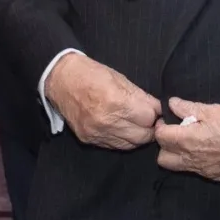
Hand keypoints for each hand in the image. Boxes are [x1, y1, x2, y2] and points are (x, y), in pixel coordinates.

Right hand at [43, 52, 158, 149]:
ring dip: (137, 135)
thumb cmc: (91, 74)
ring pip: (130, 145)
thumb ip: (141, 97)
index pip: (149, 118)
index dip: (156, 113)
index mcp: (116, 102)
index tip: (157, 110)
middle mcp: (107, 122)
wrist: (61, 80)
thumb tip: (158, 109)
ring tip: (136, 124)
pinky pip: (115, 146)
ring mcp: (97, 133)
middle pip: (143, 136)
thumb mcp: (121, 79)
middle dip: (150, 127)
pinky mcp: (89, 140)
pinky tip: (122, 128)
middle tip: (149, 119)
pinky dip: (123, 139)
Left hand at [152, 98, 219, 181]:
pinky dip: (198, 161)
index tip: (169, 120)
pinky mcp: (218, 177)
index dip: (162, 127)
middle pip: (163, 159)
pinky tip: (210, 149)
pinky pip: (199, 171)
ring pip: (180, 167)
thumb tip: (172, 104)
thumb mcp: (214, 109)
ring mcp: (206, 171)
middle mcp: (195, 160)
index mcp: (190, 141)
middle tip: (178, 132)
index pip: (161, 138)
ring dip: (180, 155)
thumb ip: (189, 108)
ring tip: (194, 139)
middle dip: (166, 145)